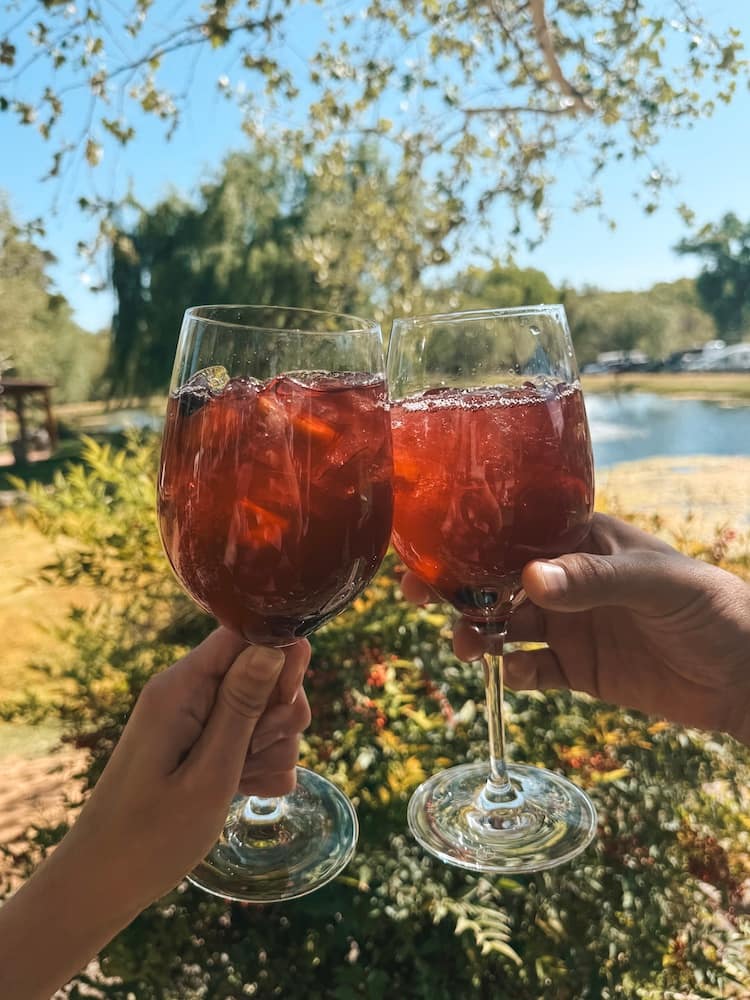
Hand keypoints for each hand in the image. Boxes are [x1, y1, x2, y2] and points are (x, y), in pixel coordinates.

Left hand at [0, 628, 310, 999]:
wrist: (102, 885)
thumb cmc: (150, 837)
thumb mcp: (209, 773)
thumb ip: (243, 706)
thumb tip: (275, 645)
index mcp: (180, 687)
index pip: (245, 634)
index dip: (280, 658)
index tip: (286, 702)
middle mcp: (188, 694)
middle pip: (264, 673)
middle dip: (277, 715)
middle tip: (253, 757)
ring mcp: (195, 720)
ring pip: (266, 711)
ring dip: (271, 748)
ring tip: (242, 784)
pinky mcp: (202, 745)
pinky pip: (252, 739)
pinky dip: (259, 765)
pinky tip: (245, 792)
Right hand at [402, 514, 749, 743]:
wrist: (744, 676)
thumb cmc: (710, 607)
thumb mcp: (655, 583)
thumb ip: (593, 579)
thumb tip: (529, 579)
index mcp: (582, 542)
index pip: (516, 532)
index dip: (471, 541)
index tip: (431, 552)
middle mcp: (568, 581)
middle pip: (498, 580)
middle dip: (460, 588)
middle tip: (421, 599)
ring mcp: (570, 627)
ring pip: (507, 626)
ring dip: (481, 634)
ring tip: (471, 647)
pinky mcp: (578, 671)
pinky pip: (533, 671)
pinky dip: (515, 674)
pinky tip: (513, 674)